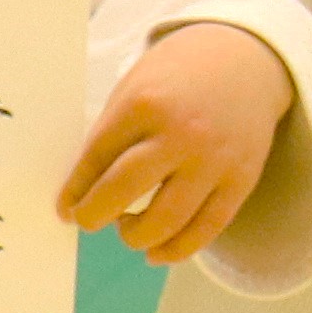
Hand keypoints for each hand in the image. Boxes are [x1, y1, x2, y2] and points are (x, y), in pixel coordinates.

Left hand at [61, 24, 291, 263]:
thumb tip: (83, 191)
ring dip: (136, 236)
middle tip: (87, 220)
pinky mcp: (241, 180)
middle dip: (95, 214)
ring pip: (166, 221)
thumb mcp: (136, 88)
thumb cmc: (178, 77)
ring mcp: (214, 160)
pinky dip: (176, 249)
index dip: (75, 190)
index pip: (97, 158)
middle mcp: (181, 133)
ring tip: (127, 229)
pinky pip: (206, 228)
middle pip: (124, 190)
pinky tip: (156, 252)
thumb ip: (113, 135)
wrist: (246, 59)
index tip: (65, 209)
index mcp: (145, 104)